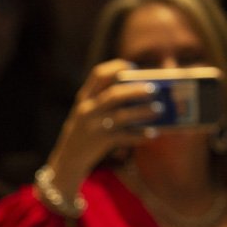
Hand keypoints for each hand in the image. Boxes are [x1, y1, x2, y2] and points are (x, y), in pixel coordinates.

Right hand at [46, 59, 161, 196]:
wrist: (68, 159)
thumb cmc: (85, 131)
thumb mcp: (87, 112)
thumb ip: (104, 100)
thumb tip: (141, 91)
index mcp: (84, 98)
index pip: (98, 74)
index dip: (116, 67)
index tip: (132, 68)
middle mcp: (87, 110)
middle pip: (114, 95)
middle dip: (136, 90)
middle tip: (154, 89)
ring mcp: (93, 127)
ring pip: (122, 116)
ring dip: (143, 112)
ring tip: (159, 109)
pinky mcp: (100, 142)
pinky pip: (125, 137)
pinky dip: (139, 135)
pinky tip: (151, 134)